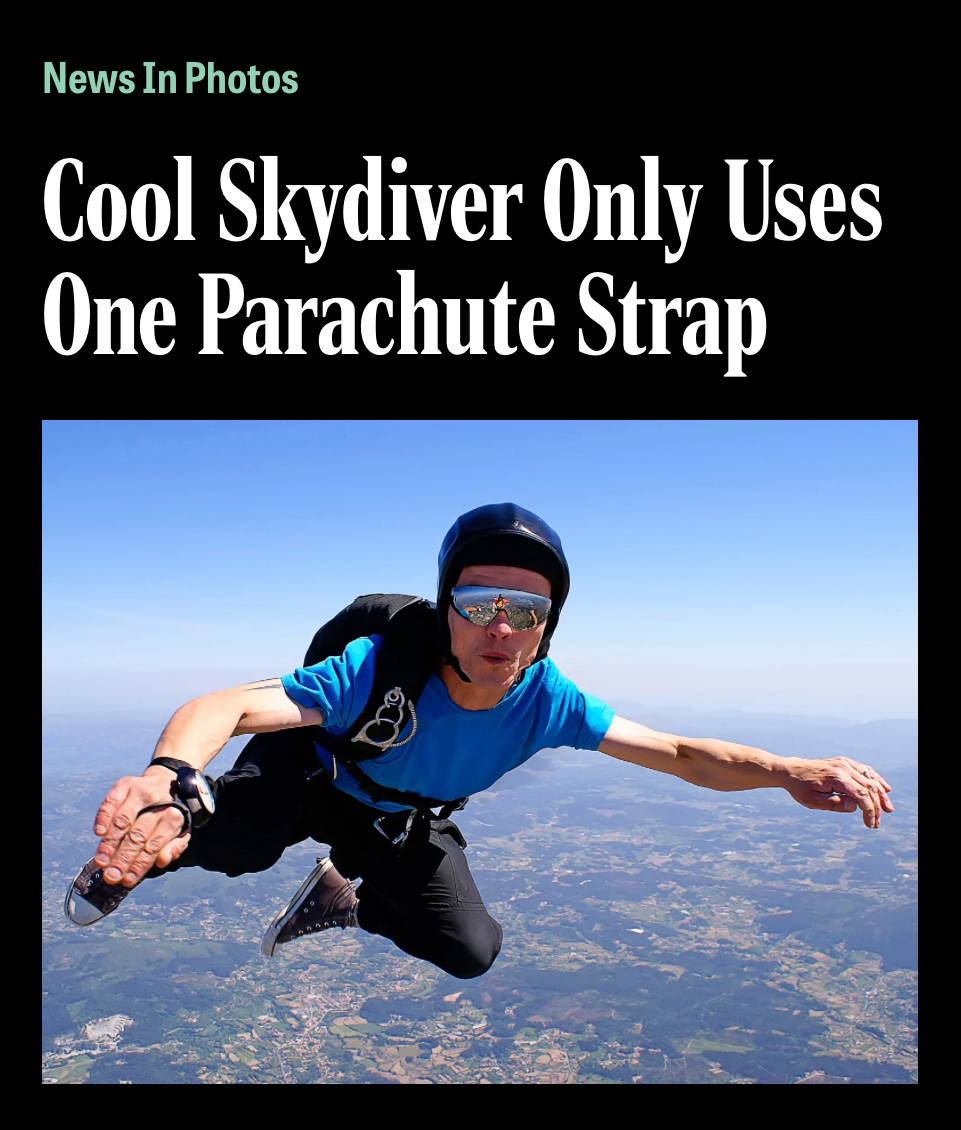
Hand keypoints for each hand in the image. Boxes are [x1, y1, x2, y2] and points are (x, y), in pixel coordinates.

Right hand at [92, 768, 192, 886]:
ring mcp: (140, 791)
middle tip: (111, 876)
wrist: (168, 778)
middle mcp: (158, 803)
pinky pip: (111, 801)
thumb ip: (175, 847)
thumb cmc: (171, 812)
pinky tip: (99, 832)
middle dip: (122, 859)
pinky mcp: (125, 784)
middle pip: (136, 836)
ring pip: (122, 821)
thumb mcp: (181, 829)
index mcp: (173, 818)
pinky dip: (104, 817)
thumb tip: (163, 861)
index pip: (153, 846)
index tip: (126, 880)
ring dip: (110, 843)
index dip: (139, 865)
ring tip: (101, 861)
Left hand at [782, 757, 893, 827]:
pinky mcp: (845, 762)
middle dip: (876, 806)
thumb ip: (834, 805)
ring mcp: (845, 762)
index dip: (869, 811)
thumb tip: (855, 807)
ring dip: (881, 794)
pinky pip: (865, 770)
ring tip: (888, 809)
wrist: (791, 771)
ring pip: (870, 778)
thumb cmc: (800, 788)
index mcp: (836, 777)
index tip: (870, 824)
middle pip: (869, 787)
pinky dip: (876, 780)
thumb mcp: (812, 801)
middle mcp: (843, 767)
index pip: (861, 794)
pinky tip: (885, 789)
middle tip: (877, 822)